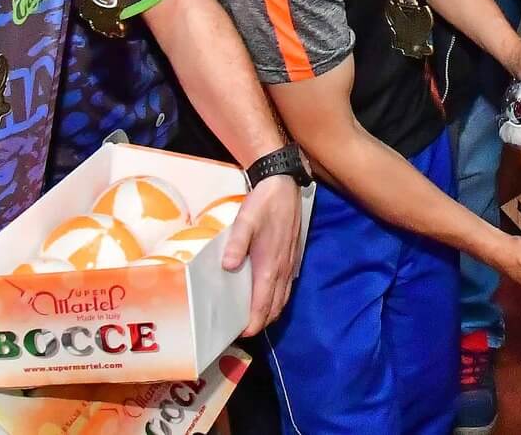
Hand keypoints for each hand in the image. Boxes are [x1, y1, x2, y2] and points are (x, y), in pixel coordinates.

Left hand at [218, 174, 302, 335]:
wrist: (284, 186)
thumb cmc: (263, 204)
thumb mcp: (245, 219)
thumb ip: (236, 243)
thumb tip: (228, 266)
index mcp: (270, 265)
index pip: (263, 304)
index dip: (253, 323)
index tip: (240, 334)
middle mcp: (282, 269)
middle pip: (275, 307)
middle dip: (261, 322)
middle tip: (242, 331)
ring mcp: (289, 264)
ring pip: (283, 299)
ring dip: (270, 313)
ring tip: (253, 319)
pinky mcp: (292, 258)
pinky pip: (286, 288)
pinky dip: (277, 300)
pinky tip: (267, 297)